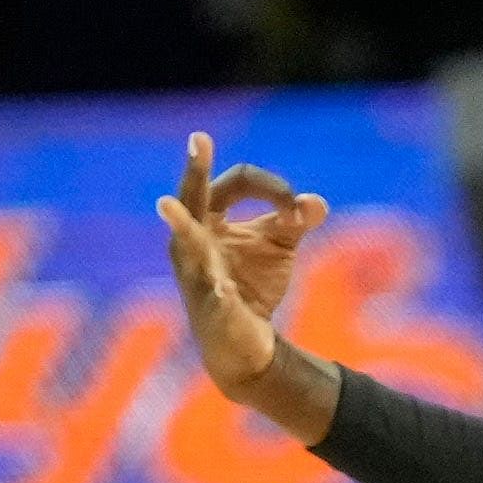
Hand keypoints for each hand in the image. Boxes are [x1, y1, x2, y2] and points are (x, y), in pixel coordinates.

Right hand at [156, 133, 326, 398]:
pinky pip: (215, 297)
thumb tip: (316, 202)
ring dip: (183, 227)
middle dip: (195, 169)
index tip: (297, 206)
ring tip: (167, 206)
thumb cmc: (253, 283)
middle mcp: (193, 239)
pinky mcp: (213, 308)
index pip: (234, 183)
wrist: (243, 343)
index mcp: (207, 218)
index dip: (271, 186)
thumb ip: (295, 221)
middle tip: (199, 138)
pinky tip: (225, 289)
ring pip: (189, 245)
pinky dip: (222, 294)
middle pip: (193, 197)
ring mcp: (197, 272)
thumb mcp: (277, 246)